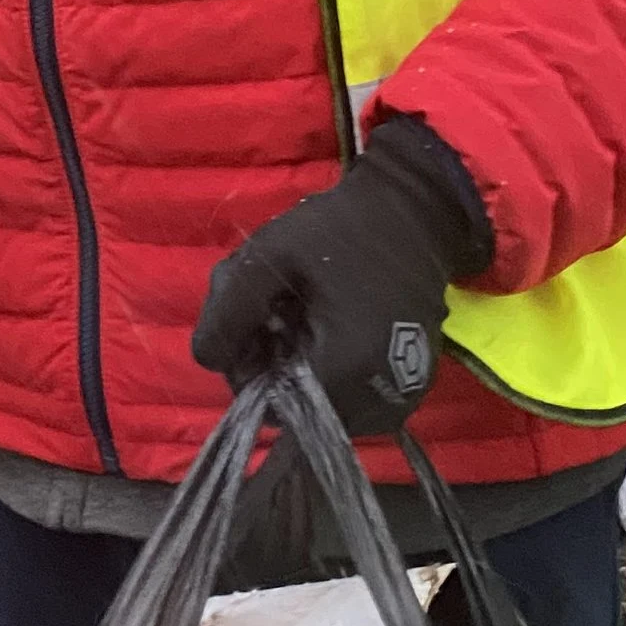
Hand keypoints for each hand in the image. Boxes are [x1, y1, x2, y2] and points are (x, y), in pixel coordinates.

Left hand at [191, 117, 492, 435]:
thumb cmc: (340, 229)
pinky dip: (328, 372)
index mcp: (346, 370)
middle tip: (280, 308)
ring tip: (308, 313)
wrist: (416, 215)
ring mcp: (397, 403)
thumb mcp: (268, 255)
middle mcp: (377, 403)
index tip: (260, 320)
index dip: (250, 368)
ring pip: (317, 408)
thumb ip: (226, 311)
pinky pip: (346, 402)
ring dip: (298, 369)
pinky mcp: (406, 394)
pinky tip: (331, 326)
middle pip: (292, 411)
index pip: (268, 408)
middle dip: (272, 364)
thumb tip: (209, 361)